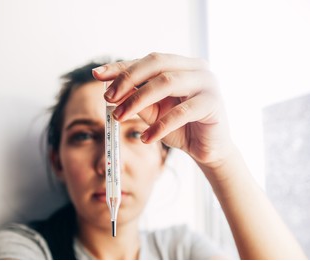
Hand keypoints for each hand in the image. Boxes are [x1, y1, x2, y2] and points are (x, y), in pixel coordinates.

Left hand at [93, 53, 233, 167]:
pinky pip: (182, 111)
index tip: (97, 75)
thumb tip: (110, 89)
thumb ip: (136, 98)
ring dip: (138, 100)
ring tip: (119, 116)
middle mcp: (196, 68)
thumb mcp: (153, 112)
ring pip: (167, 82)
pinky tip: (146, 138)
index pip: (147, 61)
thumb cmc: (179, 128)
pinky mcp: (213, 103)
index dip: (121, 67)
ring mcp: (207, 83)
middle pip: (156, 64)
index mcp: (181, 65)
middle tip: (108, 98)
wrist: (207, 150)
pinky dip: (160, 125)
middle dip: (128, 80)